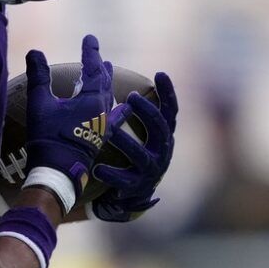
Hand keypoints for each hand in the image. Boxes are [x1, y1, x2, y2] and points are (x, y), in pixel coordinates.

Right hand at [22, 34, 113, 207]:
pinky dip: (116, 109)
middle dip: (100, 66)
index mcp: (91, 98)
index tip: (90, 38)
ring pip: (109, 98)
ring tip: (108, 72)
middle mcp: (102, 110)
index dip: (91, 52)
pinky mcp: (100, 137)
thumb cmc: (48, 136)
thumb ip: (39, 76)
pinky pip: (113, 118)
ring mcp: (103, 125)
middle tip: (98, 55)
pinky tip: (121, 109)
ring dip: (107, 83)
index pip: (93, 68)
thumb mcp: (40, 103)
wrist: (57, 170)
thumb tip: (35, 52)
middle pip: (104, 82)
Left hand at [91, 71, 177, 222]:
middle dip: (147, 112)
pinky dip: (111, 174)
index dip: (168, 93)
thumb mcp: (139, 131)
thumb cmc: (133, 154)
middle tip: (131, 97)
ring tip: (110, 130)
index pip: (171, 111)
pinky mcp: (136, 188)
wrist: (132, 194)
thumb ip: (134, 110)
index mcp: (163, 135)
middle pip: (161, 130)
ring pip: (141, 155)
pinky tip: (97, 168)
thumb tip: (114, 73)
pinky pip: (124, 181)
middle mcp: (162, 151)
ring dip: (126, 142)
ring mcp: (151, 170)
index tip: (160, 73)